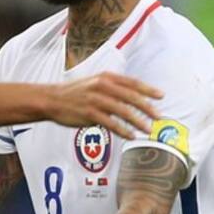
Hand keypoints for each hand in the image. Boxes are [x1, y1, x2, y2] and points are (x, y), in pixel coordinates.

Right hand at [47, 72, 162, 138]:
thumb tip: (133, 96)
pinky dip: (122, 130)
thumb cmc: (75, 93)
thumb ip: (113, 87)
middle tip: (159, 117)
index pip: (132, 83)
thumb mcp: (94, 83)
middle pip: (131, 97)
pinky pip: (110, 123)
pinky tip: (131, 136)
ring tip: (148, 130)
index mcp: (106, 77)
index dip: (148, 89)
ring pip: (123, 111)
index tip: (161, 96)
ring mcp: (96, 99)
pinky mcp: (89, 113)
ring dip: (138, 121)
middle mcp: (102, 86)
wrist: (52, 99)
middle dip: (147, 108)